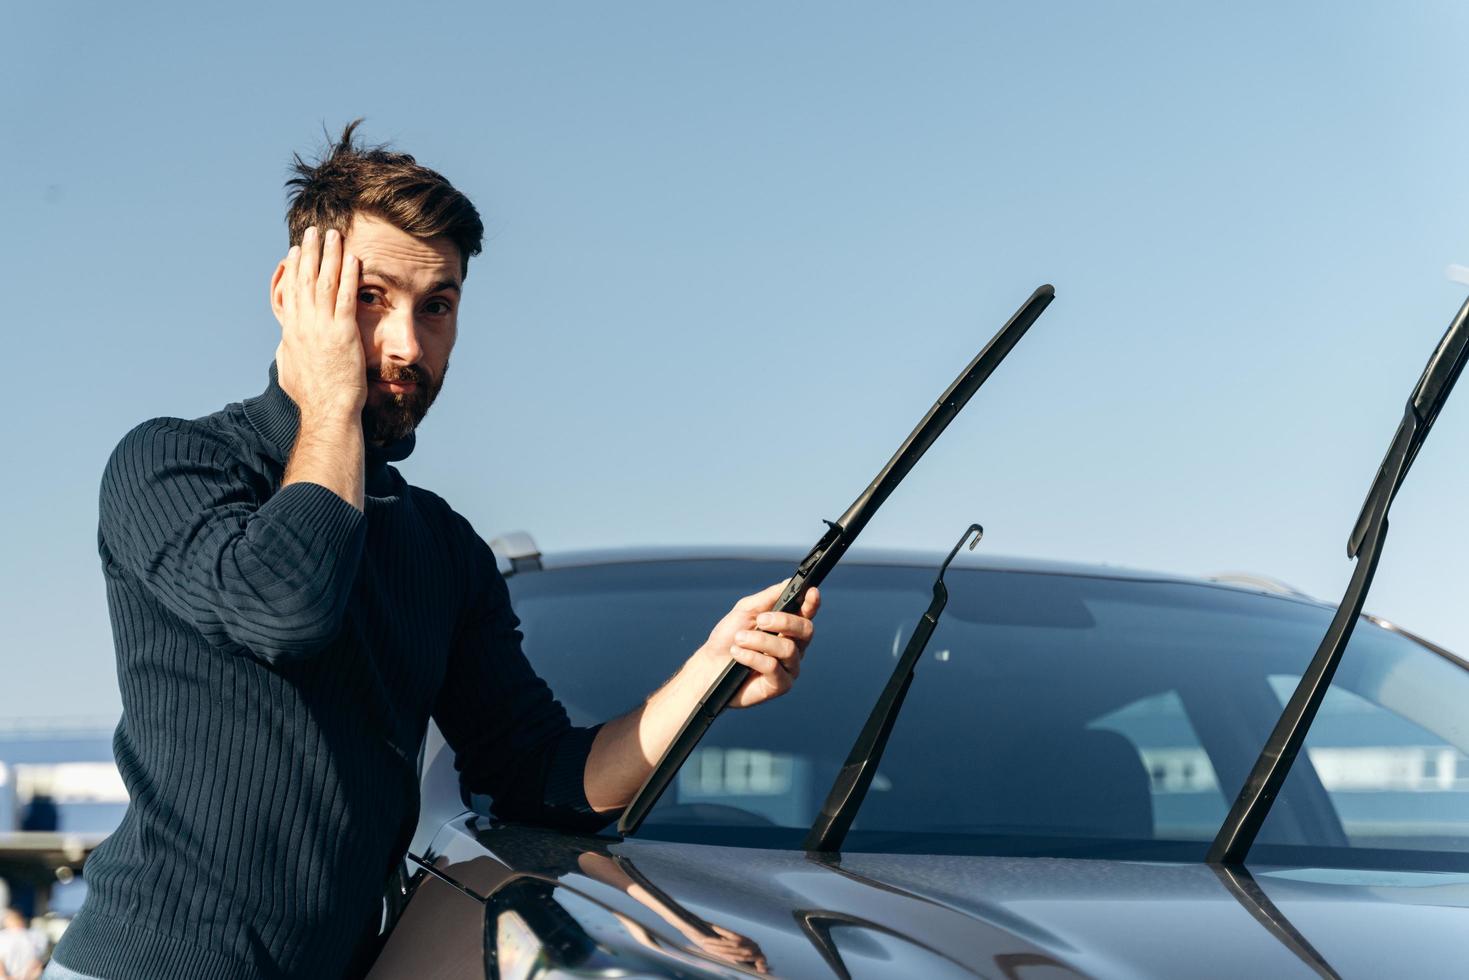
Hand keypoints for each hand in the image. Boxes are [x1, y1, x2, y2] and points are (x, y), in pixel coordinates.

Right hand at [272, 225, 365, 422]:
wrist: (326, 411)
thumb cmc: (312, 398)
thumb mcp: (290, 371)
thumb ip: (287, 353)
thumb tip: (284, 347)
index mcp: (290, 332)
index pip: (290, 291)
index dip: (293, 268)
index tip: (295, 251)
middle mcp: (303, 325)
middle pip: (305, 279)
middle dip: (310, 252)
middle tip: (314, 232)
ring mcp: (322, 328)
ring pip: (325, 282)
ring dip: (330, 255)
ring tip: (334, 235)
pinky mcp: (344, 333)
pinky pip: (347, 297)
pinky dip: (350, 275)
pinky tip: (353, 258)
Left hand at [697, 580, 819, 707]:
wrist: (709, 665)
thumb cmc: (728, 637)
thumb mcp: (745, 611)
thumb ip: (768, 597)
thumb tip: (790, 582)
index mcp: (788, 627)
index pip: (807, 613)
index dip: (813, 602)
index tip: (811, 591)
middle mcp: (794, 646)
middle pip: (806, 630)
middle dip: (783, 621)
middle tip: (760, 620)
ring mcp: (789, 667)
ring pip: (787, 649)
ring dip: (759, 641)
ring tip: (738, 639)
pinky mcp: (780, 685)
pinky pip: (773, 667)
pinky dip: (752, 657)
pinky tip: (737, 654)